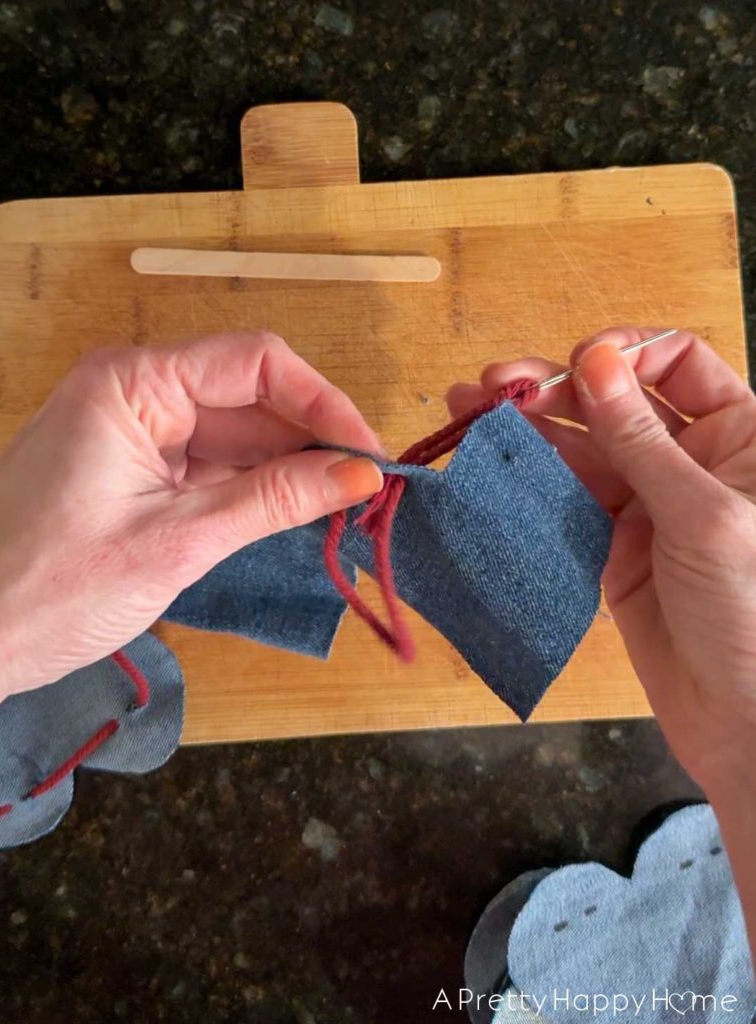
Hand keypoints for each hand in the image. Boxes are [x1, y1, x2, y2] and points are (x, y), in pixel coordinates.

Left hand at [0, 332, 382, 704]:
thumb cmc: (55, 588)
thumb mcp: (180, 540)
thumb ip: (275, 499)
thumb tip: (361, 474)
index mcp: (132, 382)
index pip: (253, 362)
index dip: (323, 402)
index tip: (371, 453)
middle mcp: (135, 392)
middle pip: (250, 396)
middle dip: (313, 438)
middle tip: (371, 487)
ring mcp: (136, 432)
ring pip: (237, 434)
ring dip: (290, 467)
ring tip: (349, 504)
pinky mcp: (138, 471)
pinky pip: (213, 465)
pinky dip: (256, 488)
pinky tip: (301, 510)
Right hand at [448, 327, 755, 791]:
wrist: (742, 718)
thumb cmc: (750, 608)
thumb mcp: (703, 514)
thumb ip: (643, 439)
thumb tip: (595, 360)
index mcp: (740, 435)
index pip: (677, 363)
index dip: (624, 355)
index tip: (575, 368)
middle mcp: (691, 460)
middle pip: (617, 401)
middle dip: (557, 388)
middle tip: (495, 385)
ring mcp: (647, 504)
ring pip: (583, 450)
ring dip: (530, 430)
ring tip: (470, 409)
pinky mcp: (612, 546)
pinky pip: (566, 501)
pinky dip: (530, 483)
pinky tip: (492, 465)